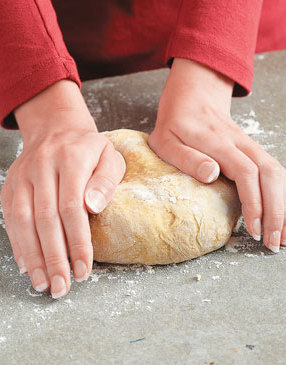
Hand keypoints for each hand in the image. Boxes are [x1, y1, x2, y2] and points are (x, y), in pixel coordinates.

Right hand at [0, 80, 125, 297]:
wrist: (57, 129)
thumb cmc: (89, 149)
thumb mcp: (110, 156)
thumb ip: (106, 181)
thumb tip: (92, 208)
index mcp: (71, 159)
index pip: (71, 207)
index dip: (77, 241)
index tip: (83, 269)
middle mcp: (42, 167)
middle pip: (45, 219)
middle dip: (54, 258)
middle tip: (62, 287)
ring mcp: (23, 176)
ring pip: (24, 221)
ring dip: (33, 256)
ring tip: (43, 284)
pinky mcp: (11, 185)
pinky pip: (11, 217)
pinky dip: (18, 243)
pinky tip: (27, 265)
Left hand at [148, 58, 285, 252]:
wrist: (192, 97)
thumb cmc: (175, 124)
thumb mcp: (166, 141)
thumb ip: (186, 158)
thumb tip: (212, 174)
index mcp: (218, 143)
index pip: (246, 174)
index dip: (254, 202)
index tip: (253, 229)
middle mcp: (240, 143)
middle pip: (271, 174)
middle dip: (277, 211)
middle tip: (274, 242)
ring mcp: (249, 145)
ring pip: (277, 173)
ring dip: (283, 205)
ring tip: (283, 235)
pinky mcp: (251, 150)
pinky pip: (273, 172)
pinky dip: (280, 194)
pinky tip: (280, 213)